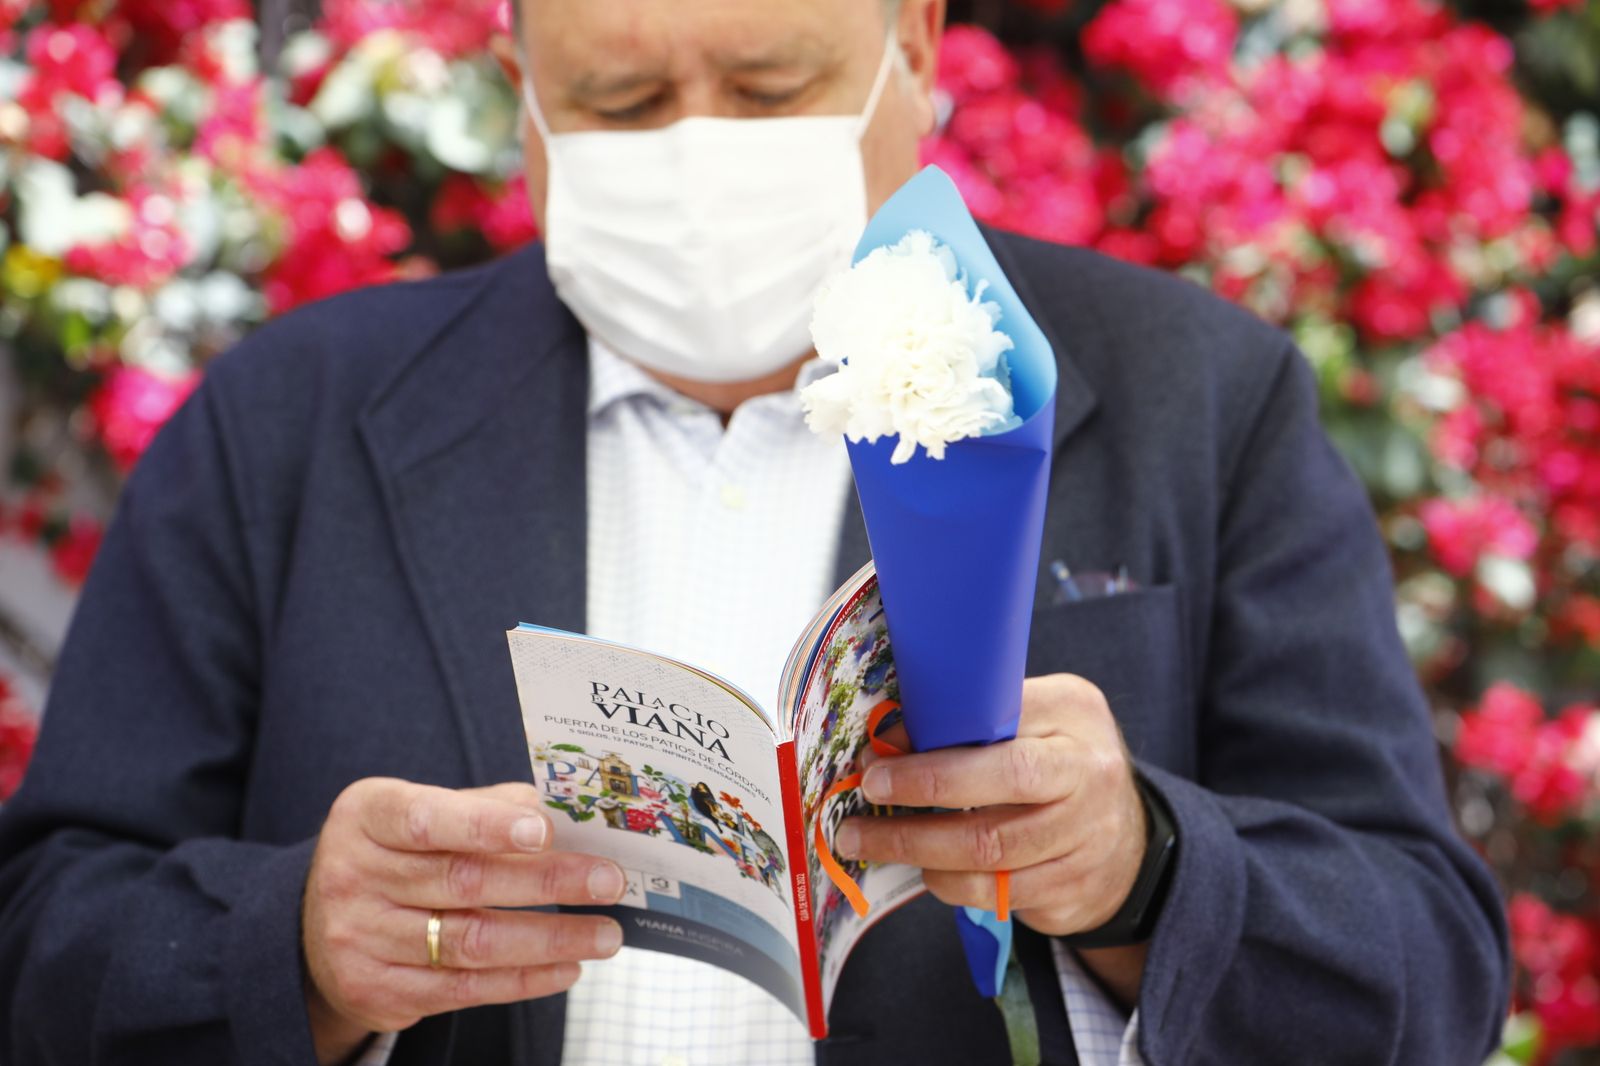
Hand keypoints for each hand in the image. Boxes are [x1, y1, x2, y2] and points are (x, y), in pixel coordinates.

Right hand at [302, 778, 627, 1064]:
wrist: (315, 927)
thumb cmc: (393, 853)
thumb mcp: (417, 810)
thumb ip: (483, 806)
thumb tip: (559, 812)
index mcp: (367, 817)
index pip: (426, 820)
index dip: (486, 825)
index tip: (544, 830)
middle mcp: (354, 877)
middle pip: (463, 882)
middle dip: (547, 882)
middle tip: (608, 881)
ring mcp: (362, 940)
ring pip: (471, 942)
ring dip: (550, 939)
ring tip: (605, 933)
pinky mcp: (378, 991)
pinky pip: (464, 990)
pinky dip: (525, 980)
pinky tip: (568, 966)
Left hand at [837, 674, 1145, 938]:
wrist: (1131, 839)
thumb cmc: (1062, 760)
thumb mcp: (1038, 716)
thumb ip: (977, 719)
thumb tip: (890, 739)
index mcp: (1074, 715)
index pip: (1000, 726)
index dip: (933, 749)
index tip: (879, 760)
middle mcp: (1088, 777)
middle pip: (999, 792)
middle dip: (920, 797)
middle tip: (865, 800)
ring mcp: (1086, 841)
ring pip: (989, 854)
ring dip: (917, 849)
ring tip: (869, 841)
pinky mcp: (1072, 891)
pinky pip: (996, 895)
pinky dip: (949, 883)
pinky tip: (924, 868)